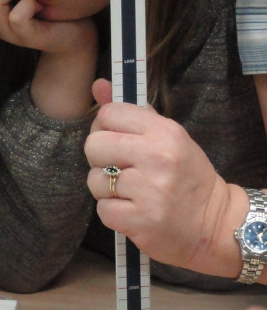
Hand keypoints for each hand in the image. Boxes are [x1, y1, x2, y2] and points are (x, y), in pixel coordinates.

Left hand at [85, 79, 233, 273]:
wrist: (215, 224)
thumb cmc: (186, 176)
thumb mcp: (167, 138)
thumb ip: (131, 113)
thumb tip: (98, 85)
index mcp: (165, 132)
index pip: (108, 114)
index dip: (104, 127)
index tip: (117, 140)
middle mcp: (157, 158)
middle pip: (93, 145)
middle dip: (100, 158)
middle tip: (120, 168)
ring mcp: (149, 191)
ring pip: (94, 179)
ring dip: (106, 188)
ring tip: (130, 191)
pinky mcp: (140, 220)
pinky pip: (102, 209)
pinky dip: (113, 212)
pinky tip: (133, 210)